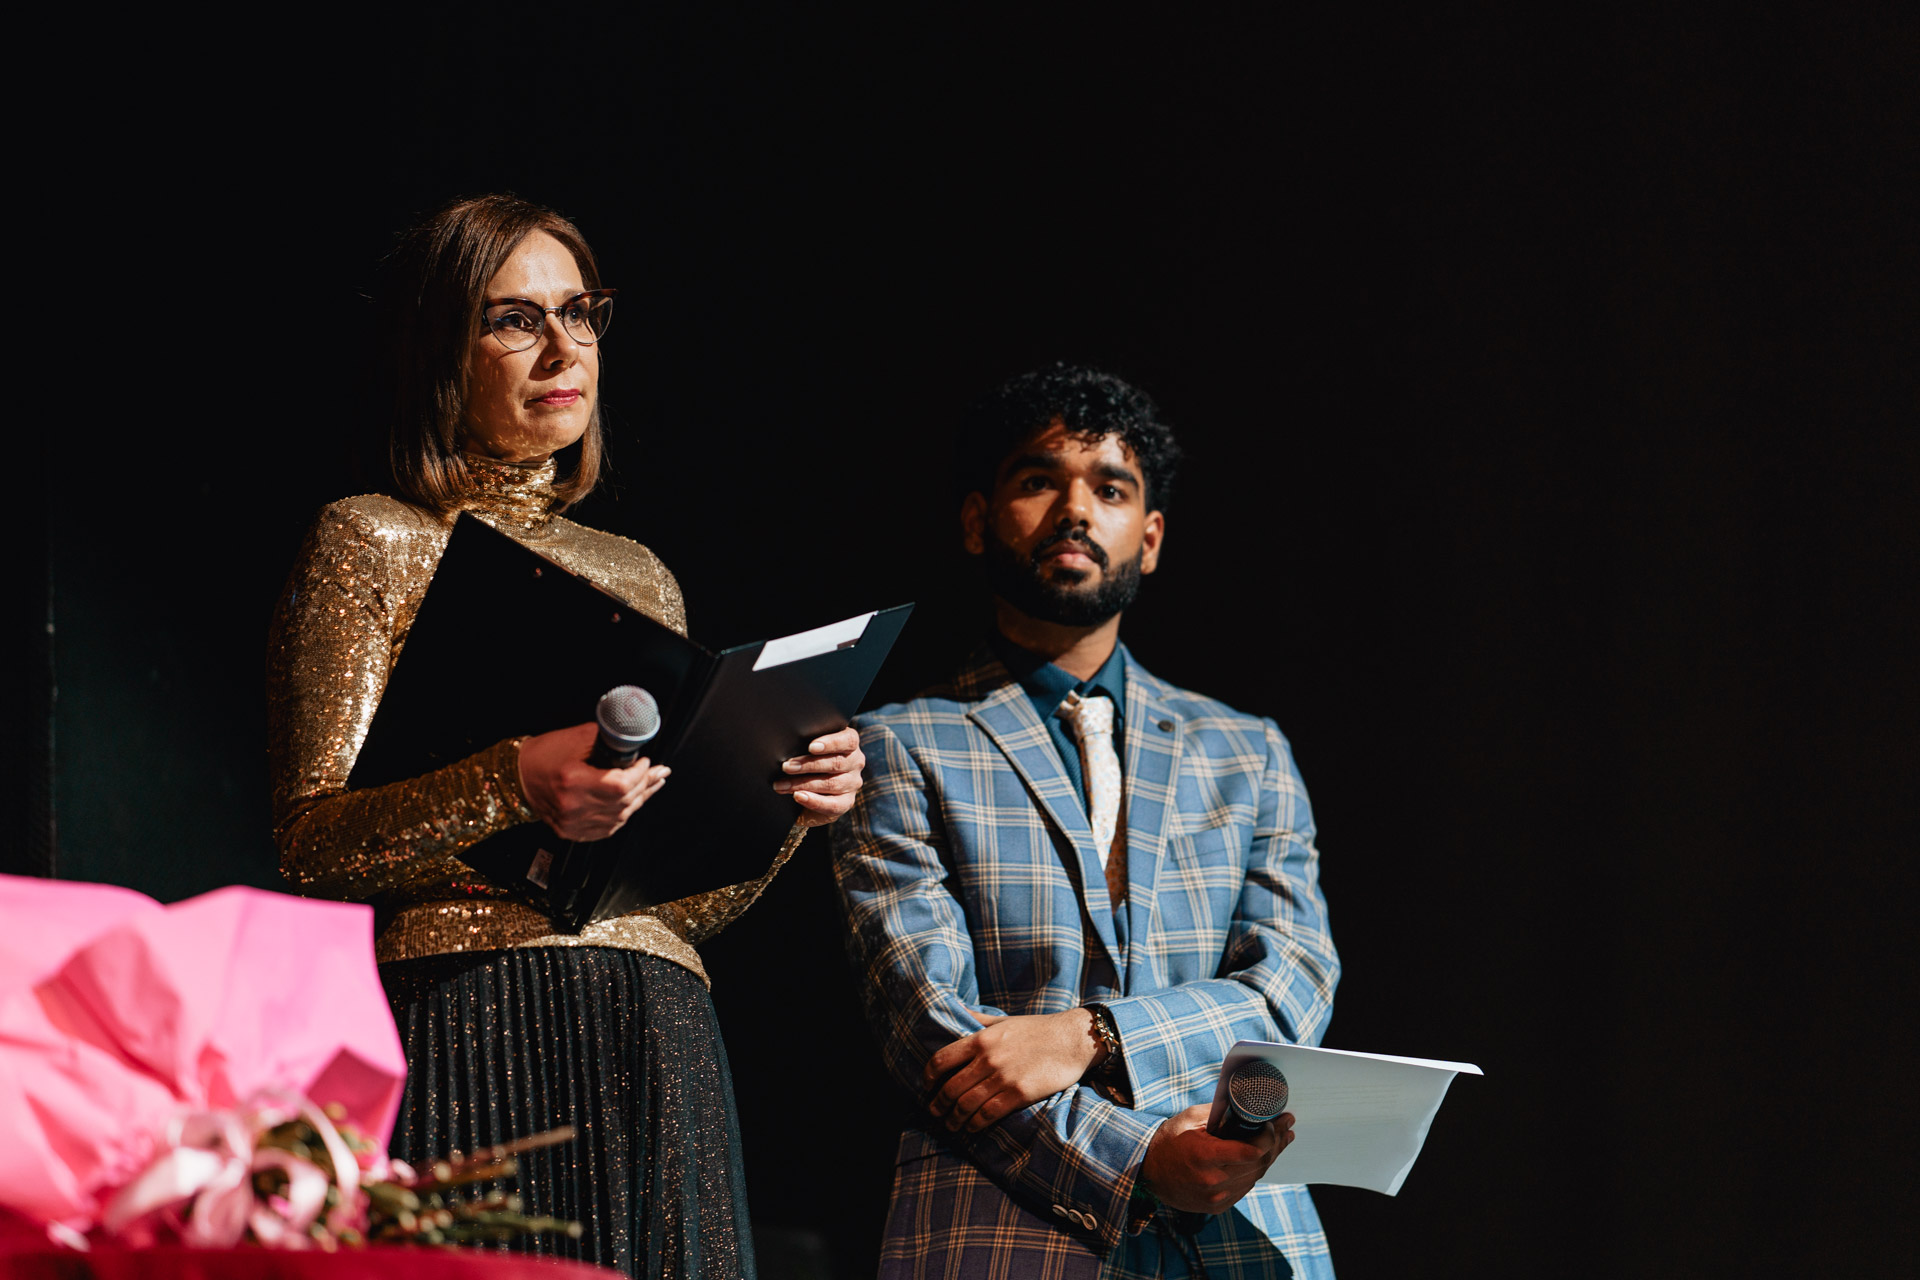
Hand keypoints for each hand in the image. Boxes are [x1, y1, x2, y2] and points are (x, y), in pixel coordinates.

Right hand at [518, 723, 669, 840]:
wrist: (517, 776)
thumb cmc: (543, 755)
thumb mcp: (575, 737)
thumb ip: (607, 739)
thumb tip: (633, 742)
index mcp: (573, 782)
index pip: (620, 785)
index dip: (639, 774)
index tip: (646, 762)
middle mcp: (572, 807)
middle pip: (623, 801)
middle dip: (646, 784)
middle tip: (659, 772)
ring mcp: (572, 823)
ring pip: (620, 816)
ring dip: (640, 800)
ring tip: (653, 785)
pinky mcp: (572, 832)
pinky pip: (608, 828)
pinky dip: (623, 814)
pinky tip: (633, 803)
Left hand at [774, 726, 864, 827]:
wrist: (808, 789)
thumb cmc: (807, 759)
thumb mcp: (808, 747)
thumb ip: (806, 743)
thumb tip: (789, 743)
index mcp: (850, 743)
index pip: (848, 741)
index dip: (831, 743)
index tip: (811, 747)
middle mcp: (856, 762)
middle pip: (836, 763)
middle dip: (808, 765)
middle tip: (786, 767)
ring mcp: (853, 783)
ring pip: (832, 783)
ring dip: (803, 784)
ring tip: (782, 785)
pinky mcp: (847, 802)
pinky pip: (833, 804)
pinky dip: (814, 801)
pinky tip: (798, 796)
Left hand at [924, 1010, 1103, 1132]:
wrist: (1072, 1039)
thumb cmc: (1037, 1029)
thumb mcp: (1004, 1019)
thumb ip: (978, 1018)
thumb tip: (956, 1009)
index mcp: (981, 1038)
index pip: (941, 1060)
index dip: (928, 1078)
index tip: (927, 1087)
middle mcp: (988, 1058)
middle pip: (950, 1088)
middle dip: (938, 1105)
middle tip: (935, 1113)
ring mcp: (1003, 1076)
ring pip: (966, 1105)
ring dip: (954, 1119)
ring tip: (951, 1125)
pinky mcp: (1019, 1093)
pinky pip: (988, 1114)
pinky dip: (975, 1124)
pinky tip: (973, 1128)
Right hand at [1138, 1104, 1294, 1214]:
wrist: (1148, 1171)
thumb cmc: (1170, 1139)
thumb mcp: (1192, 1118)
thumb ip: (1223, 1114)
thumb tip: (1250, 1106)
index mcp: (1206, 1157)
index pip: (1252, 1151)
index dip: (1270, 1137)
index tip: (1277, 1121)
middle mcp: (1213, 1182)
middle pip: (1259, 1164)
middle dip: (1277, 1144)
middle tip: (1287, 1127)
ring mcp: (1215, 1198)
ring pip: (1255, 1177)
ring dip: (1269, 1158)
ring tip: (1280, 1141)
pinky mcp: (1217, 1206)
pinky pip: (1245, 1188)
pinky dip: (1255, 1171)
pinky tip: (1261, 1158)